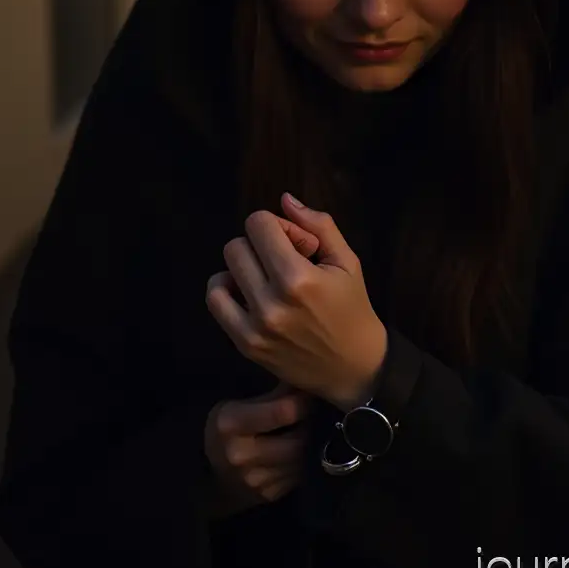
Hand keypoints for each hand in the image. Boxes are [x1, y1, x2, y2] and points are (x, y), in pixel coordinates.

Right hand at [203, 382, 309, 515]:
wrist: (206, 473)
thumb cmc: (225, 430)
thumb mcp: (237, 405)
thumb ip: (272, 395)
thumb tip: (305, 382)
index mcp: (231, 424)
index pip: (284, 411)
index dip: (303, 401)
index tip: (309, 394)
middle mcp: (241, 454)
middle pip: (297, 440)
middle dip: (309, 426)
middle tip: (311, 415)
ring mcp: (254, 480)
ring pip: (301, 460)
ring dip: (308, 446)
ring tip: (303, 432)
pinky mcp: (267, 495)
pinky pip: (298, 476)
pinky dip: (301, 463)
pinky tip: (294, 453)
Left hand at [206, 194, 387, 410]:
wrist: (353, 367)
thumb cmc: (352, 308)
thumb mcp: (346, 261)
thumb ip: (318, 225)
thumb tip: (284, 199)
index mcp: (298, 278)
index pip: (258, 224)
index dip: (279, 226)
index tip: (299, 244)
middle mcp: (271, 303)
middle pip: (237, 245)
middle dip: (260, 245)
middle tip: (284, 261)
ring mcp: (254, 327)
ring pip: (223, 271)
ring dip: (243, 268)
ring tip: (267, 280)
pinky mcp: (244, 344)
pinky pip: (215, 301)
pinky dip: (228, 290)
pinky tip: (251, 294)